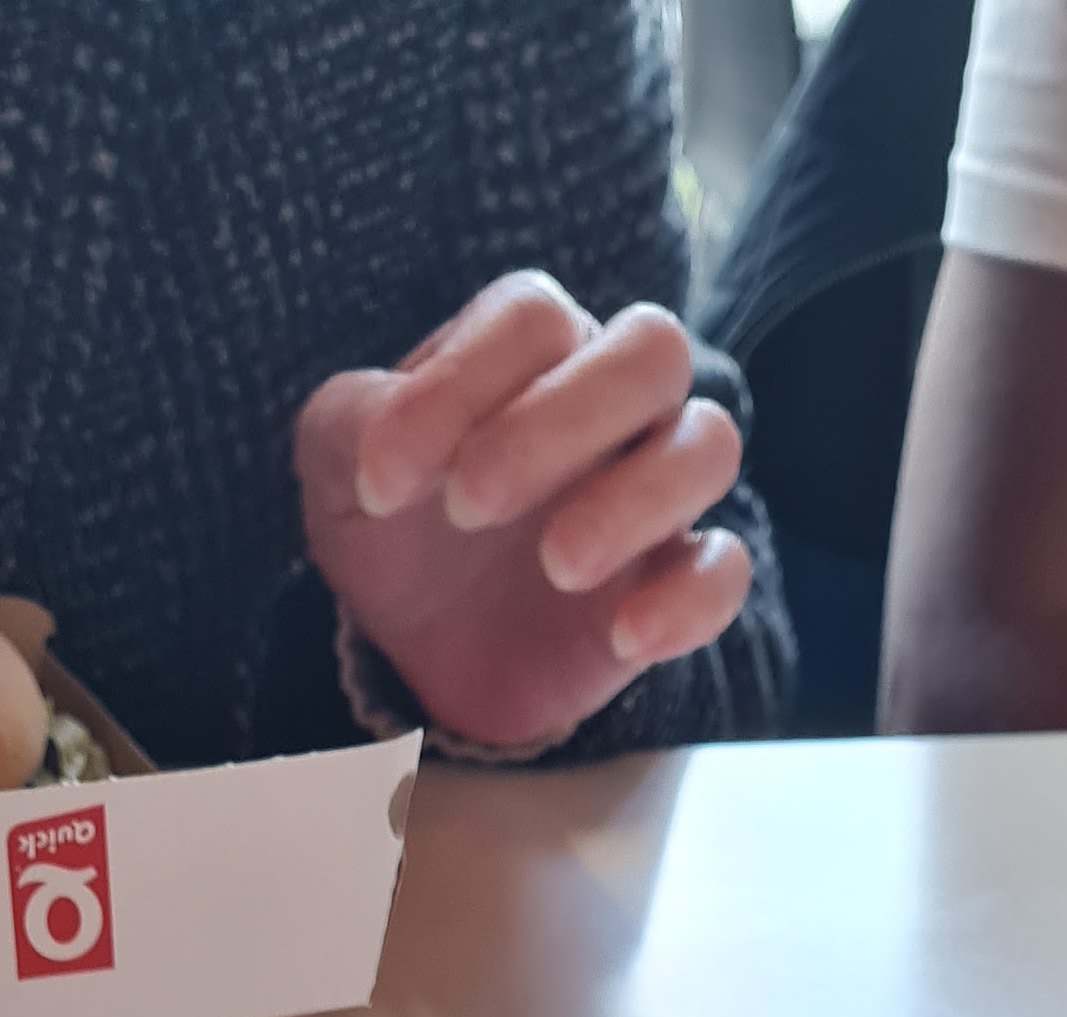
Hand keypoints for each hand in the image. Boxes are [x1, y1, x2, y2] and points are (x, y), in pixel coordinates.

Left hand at [297, 272, 751, 754]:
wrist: (418, 646)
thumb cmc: (392, 526)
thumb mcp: (340, 464)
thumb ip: (355, 424)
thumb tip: (391, 443)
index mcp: (530, 349)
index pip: (533, 319)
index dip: (461, 384)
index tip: (384, 478)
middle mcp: (610, 401)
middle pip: (652, 351)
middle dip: (564, 421)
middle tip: (471, 503)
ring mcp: (654, 490)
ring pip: (708, 445)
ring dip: (637, 498)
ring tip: (557, 565)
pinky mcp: (675, 583)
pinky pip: (726, 571)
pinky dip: (689, 599)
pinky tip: (623, 635)